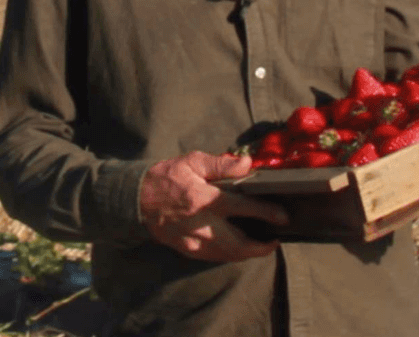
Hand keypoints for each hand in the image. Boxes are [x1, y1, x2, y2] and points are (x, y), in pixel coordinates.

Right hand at [139, 151, 287, 262]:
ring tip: (260, 244)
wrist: (135, 200)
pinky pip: (216, 258)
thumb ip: (220, 164)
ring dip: (248, 252)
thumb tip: (247, 164)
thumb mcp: (191, 162)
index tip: (283, 216)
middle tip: (275, 239)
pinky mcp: (189, 250)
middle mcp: (203, 224)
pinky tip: (237, 246)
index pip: (245, 208)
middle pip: (242, 244)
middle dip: (263, 246)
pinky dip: (231, 254)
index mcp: (205, 199)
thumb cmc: (165, 178)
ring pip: (231, 255)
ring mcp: (195, 240)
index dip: (268, 212)